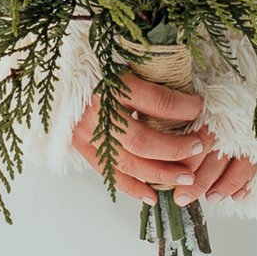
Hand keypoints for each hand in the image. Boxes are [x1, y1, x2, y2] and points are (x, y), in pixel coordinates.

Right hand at [72, 68, 256, 206]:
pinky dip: (131, 187)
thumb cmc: (94, 62)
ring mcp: (87, 133)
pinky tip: (152, 196)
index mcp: (112, 84)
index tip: (200, 108)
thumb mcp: (123, 59)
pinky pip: (109, 173)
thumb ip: (151, 77)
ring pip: (129, 163)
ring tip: (186, 177)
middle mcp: (98, 112)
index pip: (157, 102)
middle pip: (144, 141)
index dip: (184, 108)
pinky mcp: (80, 146)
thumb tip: (189, 93)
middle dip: (176, 150)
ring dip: (160, 173)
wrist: (56, 72)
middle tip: (199, 147)